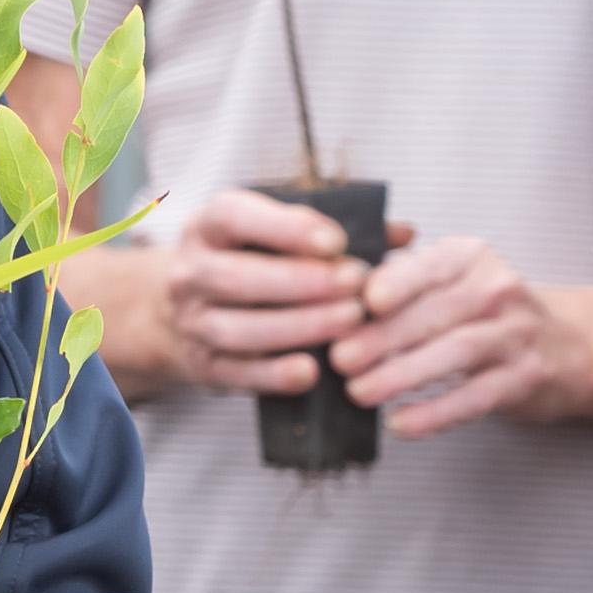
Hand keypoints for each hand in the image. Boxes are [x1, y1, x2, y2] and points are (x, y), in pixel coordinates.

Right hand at [140, 182, 379, 399]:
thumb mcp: (278, 234)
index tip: (336, 241)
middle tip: (356, 283)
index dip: (285, 228)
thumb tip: (403, 233)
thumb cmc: (252, 261)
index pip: (235, 217)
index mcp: (208, 226)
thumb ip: (337, 231)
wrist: (189, 311)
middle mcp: (190, 271)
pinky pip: (237, 373)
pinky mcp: (202, 365)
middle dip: (302, 282)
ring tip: (350, 320)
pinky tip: (312, 372)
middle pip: (238, 277)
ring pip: (238, 329)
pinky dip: (274, 375)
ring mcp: (192, 321)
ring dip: (298, 326)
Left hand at [330, 223, 590, 439]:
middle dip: (384, 337)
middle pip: (436, 313)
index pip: (430, 266)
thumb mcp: (454, 280)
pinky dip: (436, 413)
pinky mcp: (524, 379)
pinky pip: (475, 397)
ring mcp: (515, 335)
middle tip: (340, 359)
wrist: (569, 346)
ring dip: (403, 374)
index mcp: (470, 258)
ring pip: (455, 353)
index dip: (397, 282)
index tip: (363, 300)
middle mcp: (498, 289)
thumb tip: (332, 292)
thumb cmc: (487, 312)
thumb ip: (401, 280)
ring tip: (361, 392)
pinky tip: (401, 425)